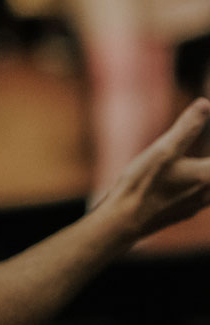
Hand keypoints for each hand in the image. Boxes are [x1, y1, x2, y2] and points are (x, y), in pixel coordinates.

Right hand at [98, 99, 209, 238]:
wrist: (124, 221)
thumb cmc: (142, 184)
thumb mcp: (162, 150)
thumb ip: (187, 127)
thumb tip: (205, 104)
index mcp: (209, 174)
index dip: (209, 137)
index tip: (206, 128)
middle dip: (207, 162)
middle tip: (209, 145)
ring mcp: (199, 205)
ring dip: (204, 172)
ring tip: (197, 164)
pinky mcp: (186, 211)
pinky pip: (203, 195)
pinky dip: (201, 184)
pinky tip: (188, 180)